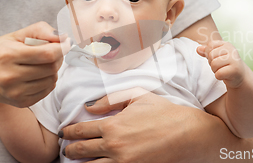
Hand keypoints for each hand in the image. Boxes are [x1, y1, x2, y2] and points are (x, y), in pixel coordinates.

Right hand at [0, 21, 68, 107]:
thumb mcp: (15, 35)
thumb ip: (40, 31)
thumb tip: (64, 38)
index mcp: (7, 55)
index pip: (47, 54)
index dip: (61, 48)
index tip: (64, 44)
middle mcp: (10, 76)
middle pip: (51, 68)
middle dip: (57, 58)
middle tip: (51, 53)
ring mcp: (15, 92)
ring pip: (51, 80)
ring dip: (52, 70)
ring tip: (41, 64)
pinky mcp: (21, 102)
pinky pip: (47, 90)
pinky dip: (47, 82)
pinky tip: (37, 76)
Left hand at [60, 88, 218, 162]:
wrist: (187, 133)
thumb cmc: (164, 113)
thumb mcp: (138, 96)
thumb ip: (110, 99)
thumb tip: (89, 107)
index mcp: (113, 126)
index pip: (80, 130)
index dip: (69, 131)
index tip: (65, 133)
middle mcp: (113, 146)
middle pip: (80, 151)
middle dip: (70, 150)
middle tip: (67, 150)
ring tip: (79, 161)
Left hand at [197, 40, 245, 87]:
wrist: (239, 76)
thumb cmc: (226, 64)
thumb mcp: (216, 56)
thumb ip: (207, 52)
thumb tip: (198, 49)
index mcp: (226, 44)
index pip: (210, 46)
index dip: (209, 54)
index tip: (217, 59)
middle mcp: (232, 50)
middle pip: (211, 55)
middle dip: (212, 63)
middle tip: (220, 66)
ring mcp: (234, 59)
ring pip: (214, 64)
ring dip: (215, 70)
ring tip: (223, 70)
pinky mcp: (235, 70)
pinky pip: (218, 73)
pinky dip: (219, 76)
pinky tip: (225, 75)